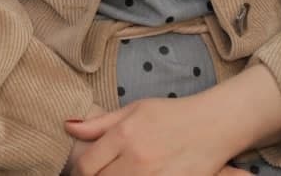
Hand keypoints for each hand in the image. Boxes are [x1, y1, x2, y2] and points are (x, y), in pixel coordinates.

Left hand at [64, 96, 243, 175]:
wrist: (213, 125)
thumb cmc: (171, 114)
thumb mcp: (133, 110)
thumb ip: (98, 123)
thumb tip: (68, 125)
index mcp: (123, 135)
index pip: (87, 166)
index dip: (79, 172)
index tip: (82, 171)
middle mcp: (136, 158)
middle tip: (100, 171)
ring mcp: (154, 175)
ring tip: (120, 171)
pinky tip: (135, 175)